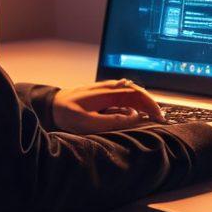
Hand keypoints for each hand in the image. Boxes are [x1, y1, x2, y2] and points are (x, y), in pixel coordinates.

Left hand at [51, 79, 165, 133]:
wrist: (52, 105)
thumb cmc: (67, 113)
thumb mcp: (87, 122)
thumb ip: (111, 121)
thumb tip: (133, 117)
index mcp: (108, 93)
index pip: (136, 94)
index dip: (150, 104)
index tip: (158, 116)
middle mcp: (110, 89)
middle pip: (137, 92)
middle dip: (150, 104)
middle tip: (159, 118)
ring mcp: (107, 91)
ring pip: (131, 94)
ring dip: (143, 104)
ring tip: (151, 117)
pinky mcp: (104, 96)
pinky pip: (123, 98)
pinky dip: (133, 105)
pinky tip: (134, 115)